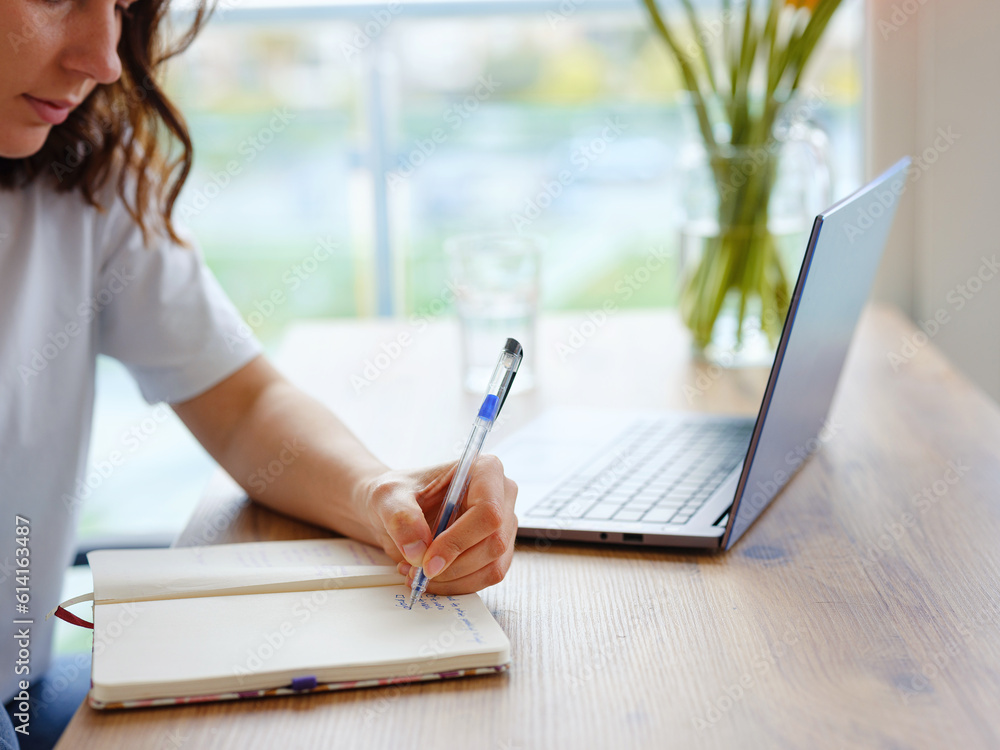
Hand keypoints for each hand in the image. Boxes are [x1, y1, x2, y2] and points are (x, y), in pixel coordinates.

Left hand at [357, 456, 517, 594]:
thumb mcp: (388, 496)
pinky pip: (485, 578)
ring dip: (452, 580)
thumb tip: (419, 551)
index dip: (458, 541)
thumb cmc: (398, 492)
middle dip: (453, 566)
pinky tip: (431, 578)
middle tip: (417, 572)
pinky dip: (456, 585)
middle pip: (494, 542)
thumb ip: (400, 517)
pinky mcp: (496, 551)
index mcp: (485, 470)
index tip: (427, 561)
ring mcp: (503, 526)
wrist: (396, 509)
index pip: (488, 511)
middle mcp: (501, 496)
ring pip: (492, 566)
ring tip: (417, 573)